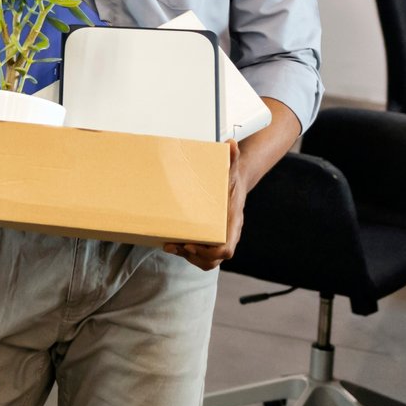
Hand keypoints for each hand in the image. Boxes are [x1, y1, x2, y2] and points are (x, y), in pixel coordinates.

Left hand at [166, 139, 244, 270]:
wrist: (235, 184)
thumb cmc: (231, 178)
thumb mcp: (232, 168)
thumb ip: (231, 157)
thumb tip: (230, 144)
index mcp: (233, 222)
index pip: (227, 249)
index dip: (210, 252)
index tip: (192, 244)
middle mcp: (229, 234)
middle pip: (214, 260)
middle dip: (193, 256)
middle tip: (174, 245)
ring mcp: (221, 239)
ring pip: (207, 261)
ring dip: (188, 257)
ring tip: (170, 245)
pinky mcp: (211, 239)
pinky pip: (202, 255)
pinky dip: (188, 253)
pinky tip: (174, 242)